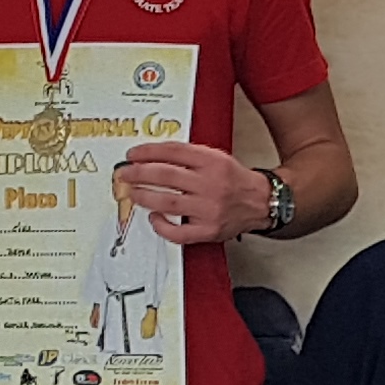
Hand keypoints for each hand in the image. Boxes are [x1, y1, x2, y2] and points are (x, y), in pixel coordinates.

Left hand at [113, 139, 257, 243]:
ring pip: (167, 202)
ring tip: (132, 193)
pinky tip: (154, 217)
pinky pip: (178, 232)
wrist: (260, 202)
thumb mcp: (216, 158)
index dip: (148, 152)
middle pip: (166, 175)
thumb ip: (188, 156)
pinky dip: (161, 225)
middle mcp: (211, 184)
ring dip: (144, 196)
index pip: (173, 152)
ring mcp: (209, 209)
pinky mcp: (208, 230)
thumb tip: (152, 157)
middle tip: (125, 173)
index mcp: (213, 162)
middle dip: (139, 173)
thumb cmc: (234, 180)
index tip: (133, 154)